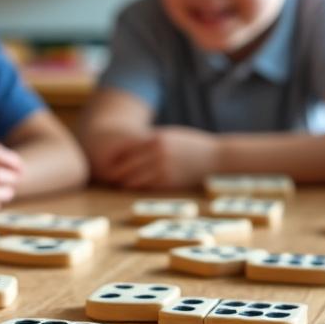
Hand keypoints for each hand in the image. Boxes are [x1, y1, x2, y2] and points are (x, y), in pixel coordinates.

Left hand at [100, 126, 218, 189]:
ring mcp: (163, 169)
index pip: (126, 149)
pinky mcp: (169, 183)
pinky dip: (137, 187)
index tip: (108, 160)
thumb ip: (151, 140)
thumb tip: (129, 145)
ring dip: (124, 181)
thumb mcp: (171, 136)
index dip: (115, 157)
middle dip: (116, 171)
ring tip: (118, 182)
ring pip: (134, 178)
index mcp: (156, 139)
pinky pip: (146, 187)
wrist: (216, 157)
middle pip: (126, 165)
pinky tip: (134, 187)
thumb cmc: (192, 146)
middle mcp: (158, 154)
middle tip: (108, 175)